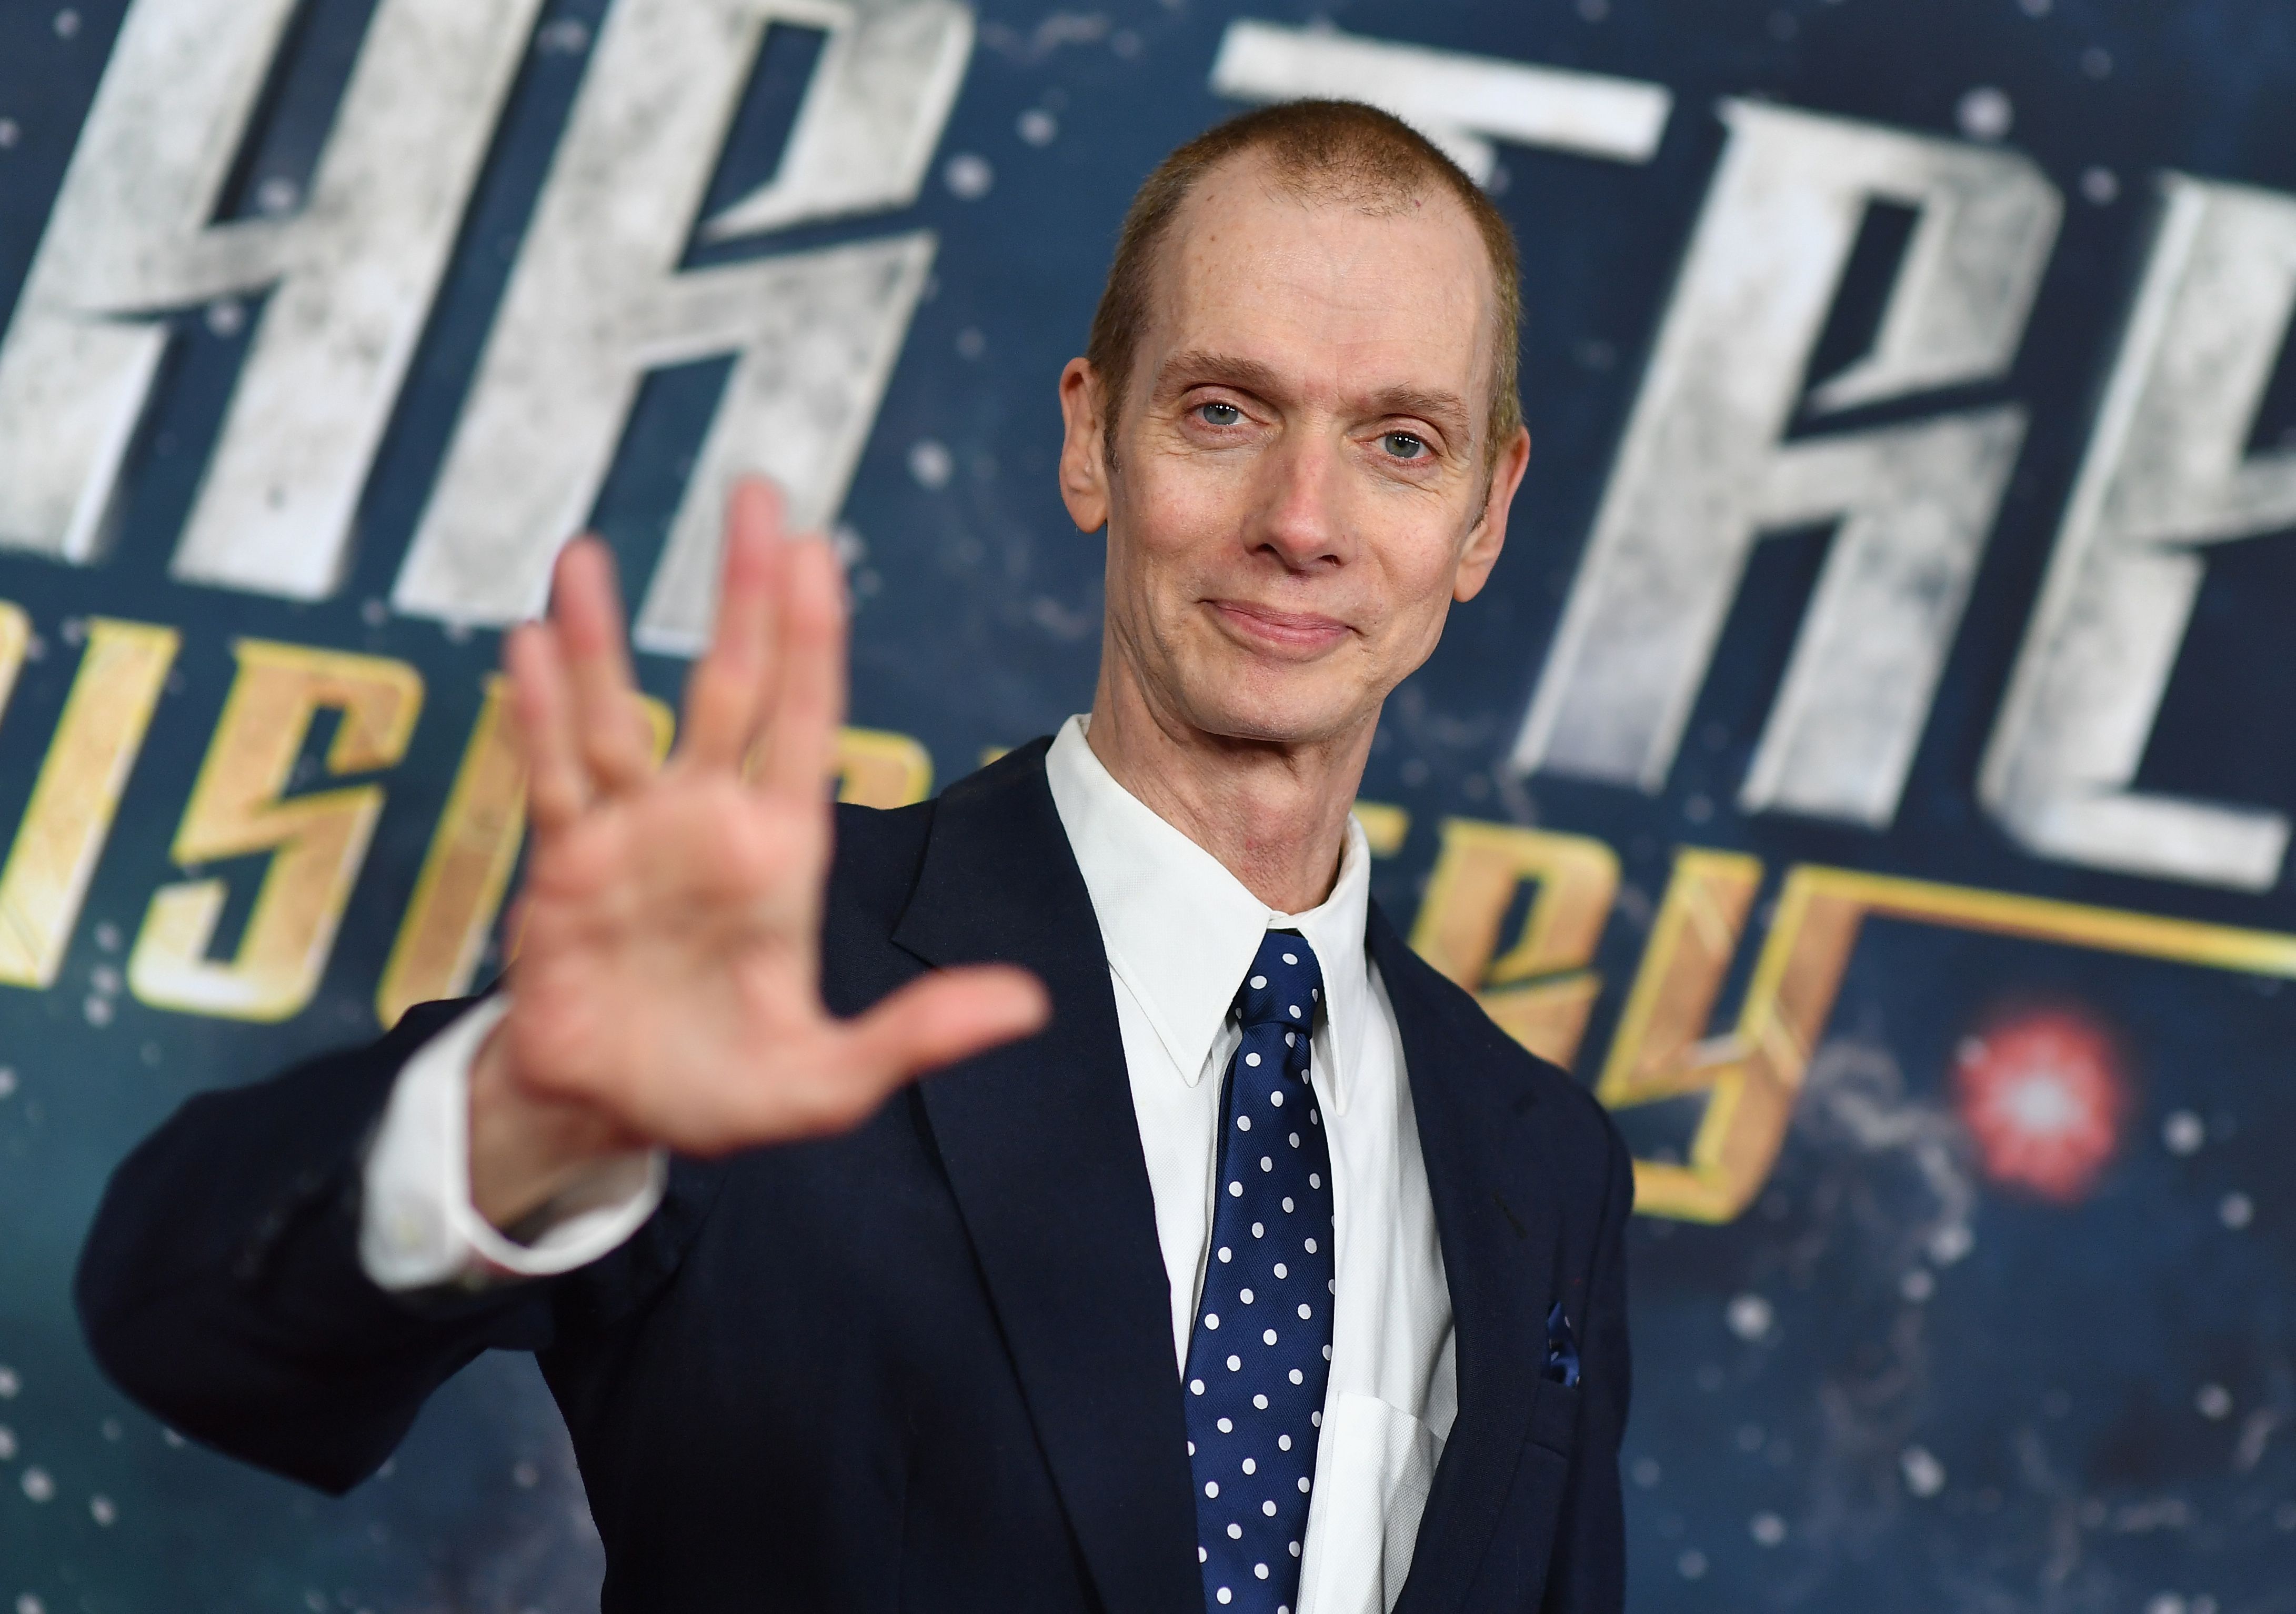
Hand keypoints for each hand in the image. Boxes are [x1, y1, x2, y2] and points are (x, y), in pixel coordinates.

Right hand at [467, 479, 1048, 1229]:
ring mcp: (633, 835)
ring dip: (603, 640)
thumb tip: (1029, 1006)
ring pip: (621, 715)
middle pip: (731, 684)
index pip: (806, 722)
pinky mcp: (564, 865)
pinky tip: (530, 647)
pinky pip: (552, 777)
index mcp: (783, 853)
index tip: (818, 551)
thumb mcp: (831, 1080)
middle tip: (753, 495)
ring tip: (587, 557)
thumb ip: (920, 1034)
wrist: (614, 1118)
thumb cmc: (723, 1092)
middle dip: (743, 594)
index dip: (815, 637)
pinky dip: (540, 716)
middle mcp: (710, 822)